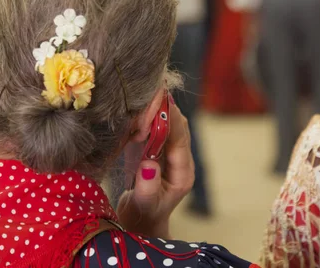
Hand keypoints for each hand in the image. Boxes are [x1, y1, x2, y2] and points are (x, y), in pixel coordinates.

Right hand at [117, 102, 193, 238]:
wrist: (141, 222)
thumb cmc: (143, 215)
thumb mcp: (144, 204)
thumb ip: (148, 186)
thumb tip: (149, 163)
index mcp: (182, 172)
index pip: (180, 139)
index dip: (170, 120)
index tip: (157, 104)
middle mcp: (180, 159)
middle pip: (178, 126)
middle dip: (163, 109)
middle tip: (147, 95)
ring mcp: (170, 152)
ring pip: (169, 122)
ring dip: (156, 110)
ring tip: (141, 99)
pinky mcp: (158, 148)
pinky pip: (157, 126)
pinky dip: (148, 117)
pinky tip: (137, 110)